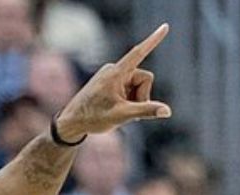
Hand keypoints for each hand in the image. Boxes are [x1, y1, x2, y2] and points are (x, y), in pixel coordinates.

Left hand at [55, 23, 171, 141]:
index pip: (138, 53)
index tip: (165, 27)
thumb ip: (146, 110)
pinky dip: (129, 100)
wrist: (71, 122)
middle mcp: (114, 70)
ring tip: (118, 110)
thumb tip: (167, 111)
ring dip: (135, 100)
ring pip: (139, 86)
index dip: (153, 40)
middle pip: (145, 79)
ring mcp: (113, 75)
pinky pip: (130, 88)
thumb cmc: (93, 118)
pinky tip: (116, 108)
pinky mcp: (111, 81)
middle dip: (142, 96)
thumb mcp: (122, 115)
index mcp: (116, 73)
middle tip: (125, 111)